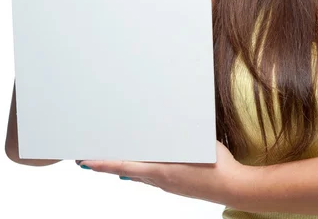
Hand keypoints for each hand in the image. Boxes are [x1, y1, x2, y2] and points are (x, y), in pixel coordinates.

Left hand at [76, 140, 249, 206]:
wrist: (232, 186)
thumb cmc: (216, 164)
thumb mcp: (194, 143)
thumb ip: (177, 137)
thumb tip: (161, 131)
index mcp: (161, 171)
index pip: (125, 166)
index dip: (104, 164)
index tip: (85, 161)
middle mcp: (160, 181)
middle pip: (128, 171)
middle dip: (109, 164)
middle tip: (90, 158)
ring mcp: (167, 186)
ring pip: (139, 175)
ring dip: (126, 166)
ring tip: (113, 158)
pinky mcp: (175, 186)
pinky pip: (152, 177)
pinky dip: (141, 171)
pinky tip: (144, 165)